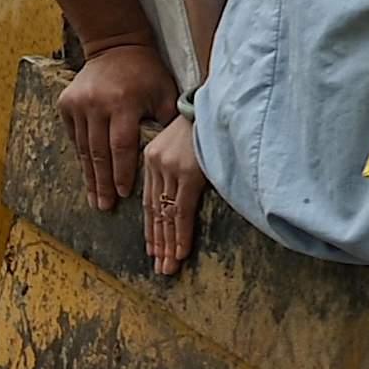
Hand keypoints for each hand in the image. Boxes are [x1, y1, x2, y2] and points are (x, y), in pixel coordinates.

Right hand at [60, 39, 179, 211]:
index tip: (123, 195)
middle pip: (99, 153)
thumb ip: (166, 123)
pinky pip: (74, 136)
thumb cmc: (146, 72)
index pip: (121, 147)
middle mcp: (97, 104)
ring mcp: (78, 103)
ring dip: (90, 175)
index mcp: (124, 103)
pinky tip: (87, 174)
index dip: (122, 173)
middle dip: (102, 183)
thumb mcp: (164, 92)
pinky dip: (82, 155)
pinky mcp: (66, 103)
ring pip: (84, 148)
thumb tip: (172, 155)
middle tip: (104, 206)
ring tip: (94, 198)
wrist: (115, 44)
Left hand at [140, 112, 206, 278]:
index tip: (153, 248)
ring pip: (167, 216)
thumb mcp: (184, 142)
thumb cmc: (207, 121)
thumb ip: (178, 165)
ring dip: (168, 245)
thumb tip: (183, 191)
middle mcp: (157, 164)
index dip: (151, 227)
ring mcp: (171, 169)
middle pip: (154, 211)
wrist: (218, 101)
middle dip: (157, 242)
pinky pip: (182, 212)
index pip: (150, 200)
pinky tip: (179, 252)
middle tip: (159, 267)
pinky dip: (180, 235)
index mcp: (153, 157)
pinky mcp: (189, 174)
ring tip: (167, 267)